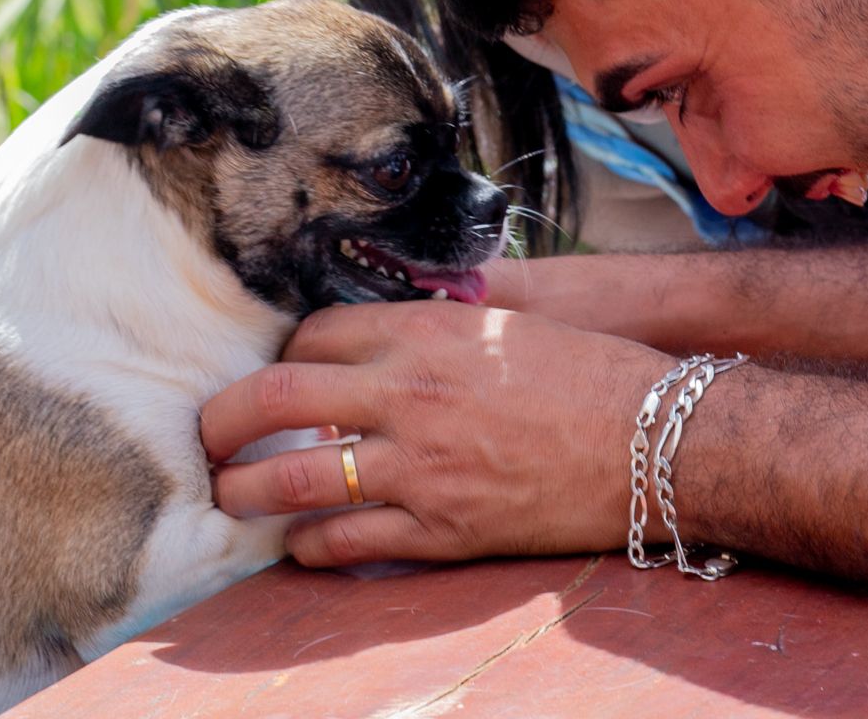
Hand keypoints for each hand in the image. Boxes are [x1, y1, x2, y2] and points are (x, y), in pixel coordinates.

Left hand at [201, 303, 672, 566]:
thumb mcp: (512, 321)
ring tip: (230, 496)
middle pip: (275, 400)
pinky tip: (301, 542)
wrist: (659, 439)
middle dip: (224, 421)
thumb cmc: (595, 372)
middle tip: (208, 436)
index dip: (278, 358)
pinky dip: (309, 546)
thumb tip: (388, 326)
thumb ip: (441, 323)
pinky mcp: (443, 529)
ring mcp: (422, 466)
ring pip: (293, 482)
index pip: (313, 337)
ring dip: (245, 493)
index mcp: (429, 330)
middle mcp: (412, 393)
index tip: (271, 377)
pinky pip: (346, 543)